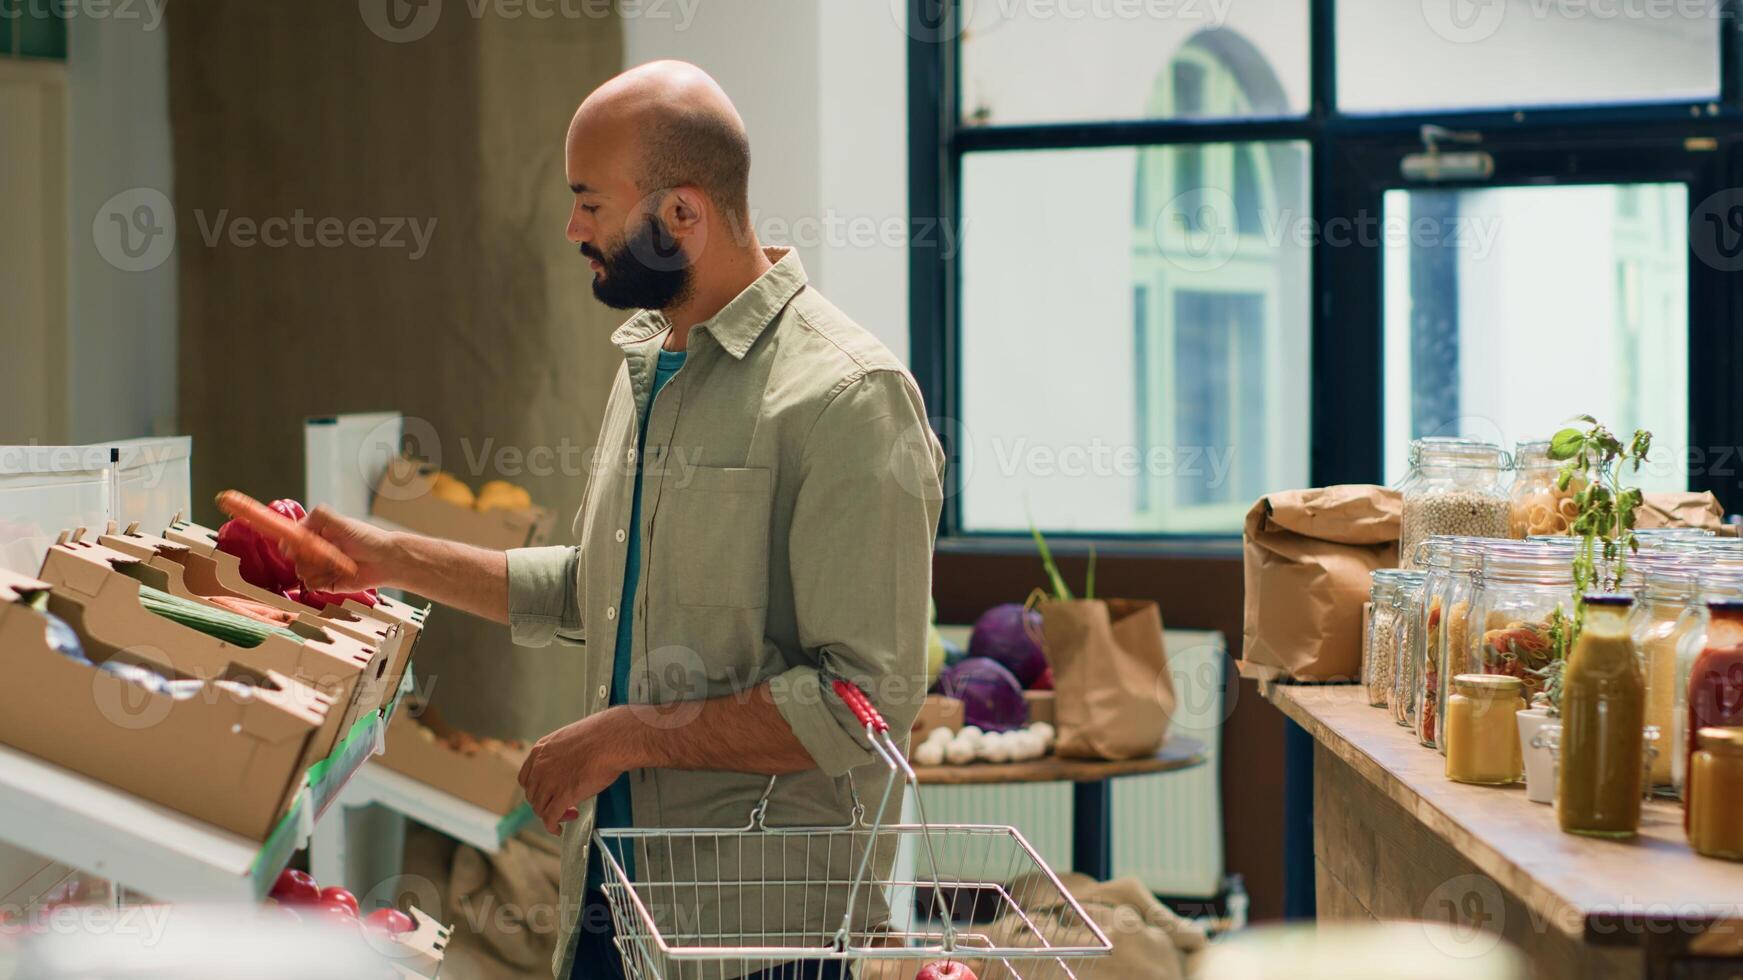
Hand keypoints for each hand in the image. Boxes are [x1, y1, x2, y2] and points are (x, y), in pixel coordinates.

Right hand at [294, 506, 399, 591]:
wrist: (387, 561)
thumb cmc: (370, 540)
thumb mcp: (344, 523)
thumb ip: (321, 516)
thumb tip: (298, 521)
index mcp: (317, 533)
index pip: (293, 538)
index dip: (295, 542)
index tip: (304, 544)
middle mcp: (316, 550)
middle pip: (294, 557)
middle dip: (311, 557)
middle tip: (331, 553)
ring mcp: (320, 567)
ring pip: (301, 572)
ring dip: (320, 569)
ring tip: (338, 564)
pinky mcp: (325, 583)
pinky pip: (310, 585)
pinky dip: (323, 581)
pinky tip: (337, 575)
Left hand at [519, 710, 639, 833]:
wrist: (611, 740)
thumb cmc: (601, 736)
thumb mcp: (572, 739)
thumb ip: (563, 754)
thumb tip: (570, 763)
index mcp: (542, 751)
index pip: (526, 777)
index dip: (535, 789)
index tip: (544, 794)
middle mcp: (541, 767)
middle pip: (533, 795)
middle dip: (546, 803)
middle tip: (561, 805)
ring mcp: (550, 782)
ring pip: (540, 808)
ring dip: (552, 815)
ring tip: (568, 814)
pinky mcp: (562, 796)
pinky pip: (550, 818)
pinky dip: (552, 827)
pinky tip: (557, 829)